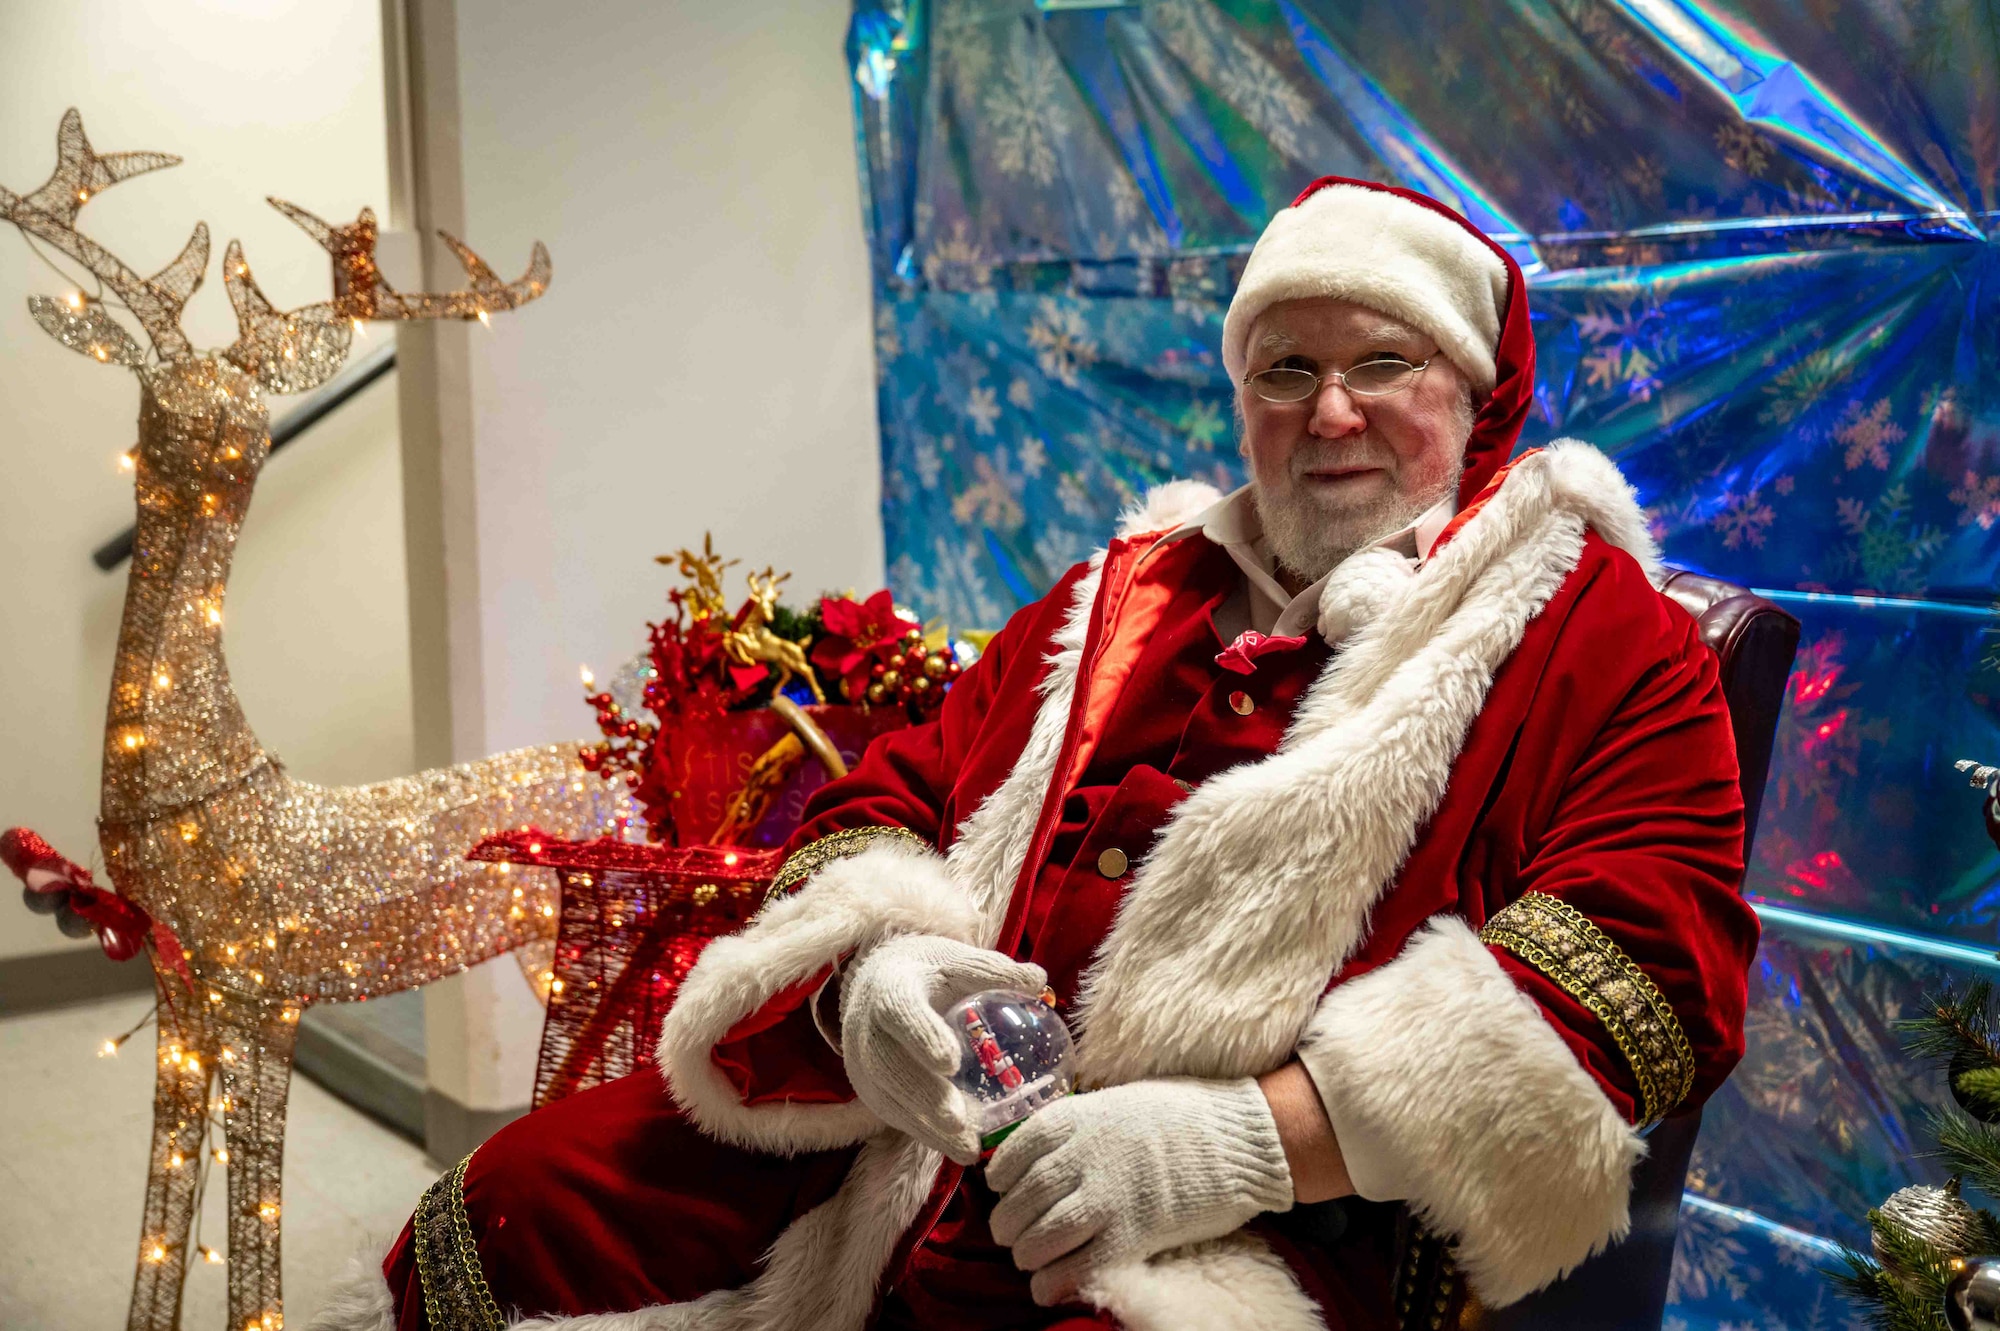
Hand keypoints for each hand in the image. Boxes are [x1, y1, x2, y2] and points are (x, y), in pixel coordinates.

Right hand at [839, 933, 1046, 1164]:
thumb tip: (1038, 978)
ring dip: (927, 1126)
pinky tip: (959, 1147)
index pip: (900, 1012)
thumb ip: (991, 971)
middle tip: (957, 1118)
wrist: (876, 986)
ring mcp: (864, 1064)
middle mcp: (867, 1029)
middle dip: (922, 1094)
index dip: (922, 1037)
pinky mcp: (872, 1091)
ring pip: (890, 1099)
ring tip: (967, 1147)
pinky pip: (897, 1116)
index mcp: (890, 989)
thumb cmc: (926, 972)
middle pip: (888, 1065)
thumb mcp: (955, 960)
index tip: (950, 1062)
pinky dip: (927, 1134)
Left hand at [987, 1077, 1293, 1306]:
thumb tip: (1046, 1152)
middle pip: (1020, 1201)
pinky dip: (1052, 1284)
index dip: (1001, 1179)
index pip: (1013, 1155)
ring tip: (1029, 1260)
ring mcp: (1105, 1198)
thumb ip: (1080, 1127)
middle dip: (1007, 1224)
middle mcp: (1081, 1158)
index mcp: (1074, 1119)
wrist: (1237, 1138)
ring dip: (1026, 1256)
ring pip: (1039, 1239)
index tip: (1000, 1190)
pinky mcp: (1131, 1235)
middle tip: (1010, 1234)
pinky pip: (1076, 1268)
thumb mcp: (1118, 1102)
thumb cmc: (1182, 1115)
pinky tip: (1047, 1288)